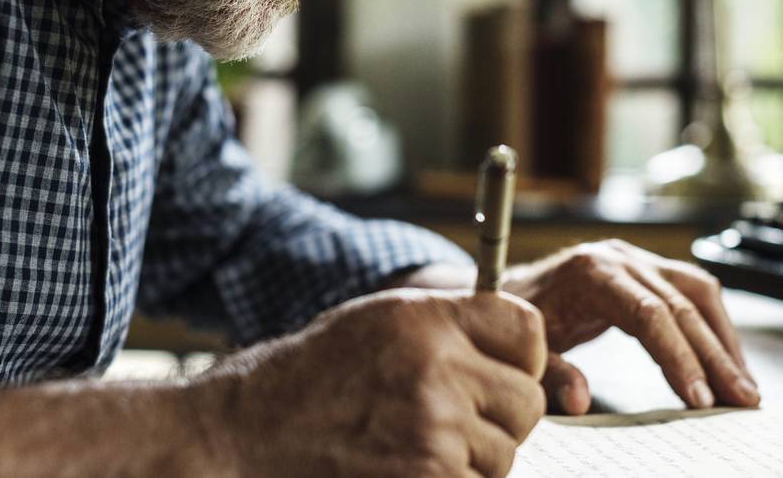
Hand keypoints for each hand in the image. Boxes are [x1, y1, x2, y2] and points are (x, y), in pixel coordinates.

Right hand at [190, 289, 547, 477]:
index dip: (518, 356)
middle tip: (448, 417)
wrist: (245, 431)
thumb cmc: (314, 375)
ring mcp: (434, 431)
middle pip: (527, 400)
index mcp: (426, 319)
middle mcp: (436, 369)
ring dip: (473, 456)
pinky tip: (404, 466)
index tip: (496, 370)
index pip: (526, 330)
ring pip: (505, 453)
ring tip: (411, 441)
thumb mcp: (381, 322)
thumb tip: (537, 357)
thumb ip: (455, 326)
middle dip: (499, 414)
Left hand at [502, 240, 758, 414]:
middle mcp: (619, 258)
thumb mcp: (526, 347)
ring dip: (725, 341)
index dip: (678, 356)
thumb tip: (580, 400)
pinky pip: (691, 292)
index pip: (649, 314)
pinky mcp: (646, 268)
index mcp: (591, 272)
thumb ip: (551, 373)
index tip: (700, 398)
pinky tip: (727, 360)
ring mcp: (635, 259)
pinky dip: (714, 326)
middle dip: (715, 357)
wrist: (505, 286)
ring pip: (697, 293)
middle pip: (682, 305)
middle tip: (742, 401)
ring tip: (745, 387)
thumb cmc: (516, 317)